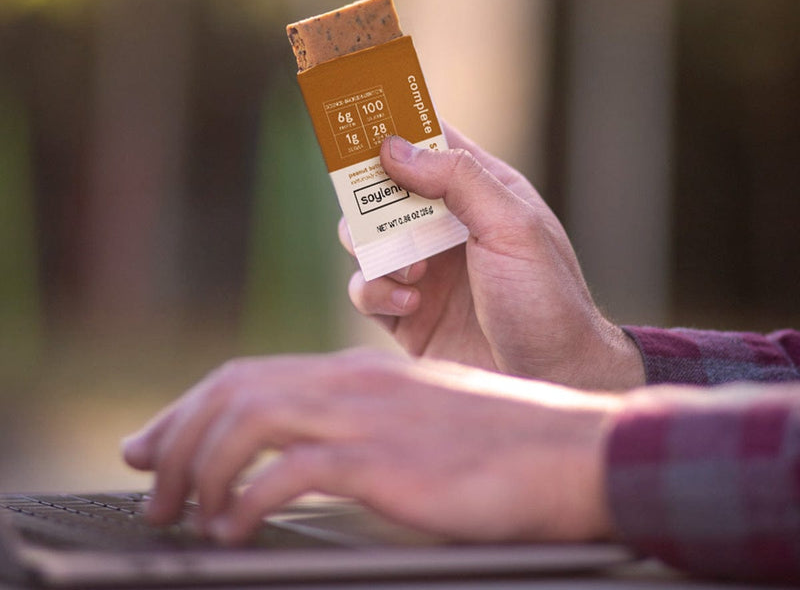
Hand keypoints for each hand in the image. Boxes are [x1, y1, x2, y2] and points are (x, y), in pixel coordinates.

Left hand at [122, 348, 617, 543]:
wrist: (571, 449)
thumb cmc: (501, 445)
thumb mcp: (416, 423)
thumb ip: (359, 429)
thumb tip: (305, 460)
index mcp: (355, 373)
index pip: (250, 375)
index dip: (191, 408)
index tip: (155, 441)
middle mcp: (350, 383)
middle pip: (234, 390)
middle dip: (175, 434)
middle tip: (145, 479)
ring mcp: (366, 417)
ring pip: (246, 421)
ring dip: (197, 468)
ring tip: (180, 514)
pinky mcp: (382, 460)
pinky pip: (286, 474)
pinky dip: (245, 501)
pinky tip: (234, 529)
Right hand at [341, 123, 643, 390]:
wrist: (552, 380)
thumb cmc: (545, 299)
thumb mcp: (512, 226)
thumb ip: (457, 179)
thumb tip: (393, 146)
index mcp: (479, 193)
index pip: (431, 143)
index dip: (397, 126)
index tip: (360, 116)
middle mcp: (446, 227)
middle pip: (384, 191)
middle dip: (368, 196)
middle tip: (368, 206)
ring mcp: (423, 271)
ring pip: (365, 240)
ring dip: (373, 249)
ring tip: (413, 269)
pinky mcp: (406, 315)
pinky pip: (365, 290)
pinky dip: (375, 292)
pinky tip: (411, 303)